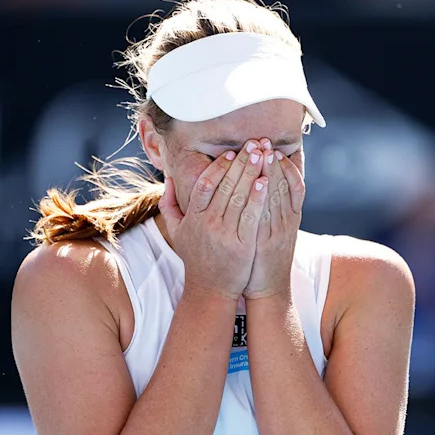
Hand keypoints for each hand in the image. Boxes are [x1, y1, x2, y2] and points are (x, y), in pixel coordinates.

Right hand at [159, 140, 268, 299]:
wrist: (210, 290)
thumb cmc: (195, 258)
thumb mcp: (177, 231)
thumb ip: (169, 205)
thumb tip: (168, 178)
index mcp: (193, 219)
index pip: (204, 185)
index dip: (218, 167)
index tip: (230, 153)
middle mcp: (207, 224)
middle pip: (225, 186)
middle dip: (241, 163)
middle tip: (254, 145)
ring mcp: (225, 235)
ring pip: (240, 197)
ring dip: (253, 173)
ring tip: (264, 155)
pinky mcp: (242, 245)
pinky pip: (252, 216)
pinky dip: (259, 197)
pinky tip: (267, 181)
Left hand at [243, 139, 305, 299]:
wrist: (266, 291)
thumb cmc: (260, 261)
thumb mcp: (268, 234)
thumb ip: (263, 212)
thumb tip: (257, 189)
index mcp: (286, 218)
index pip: (287, 184)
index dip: (280, 164)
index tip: (271, 146)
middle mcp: (285, 221)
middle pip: (282, 184)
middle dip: (272, 161)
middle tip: (264, 140)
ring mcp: (277, 231)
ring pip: (278, 195)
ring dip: (271, 171)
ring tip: (264, 151)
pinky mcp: (267, 241)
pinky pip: (270, 213)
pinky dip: (269, 196)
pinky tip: (265, 179)